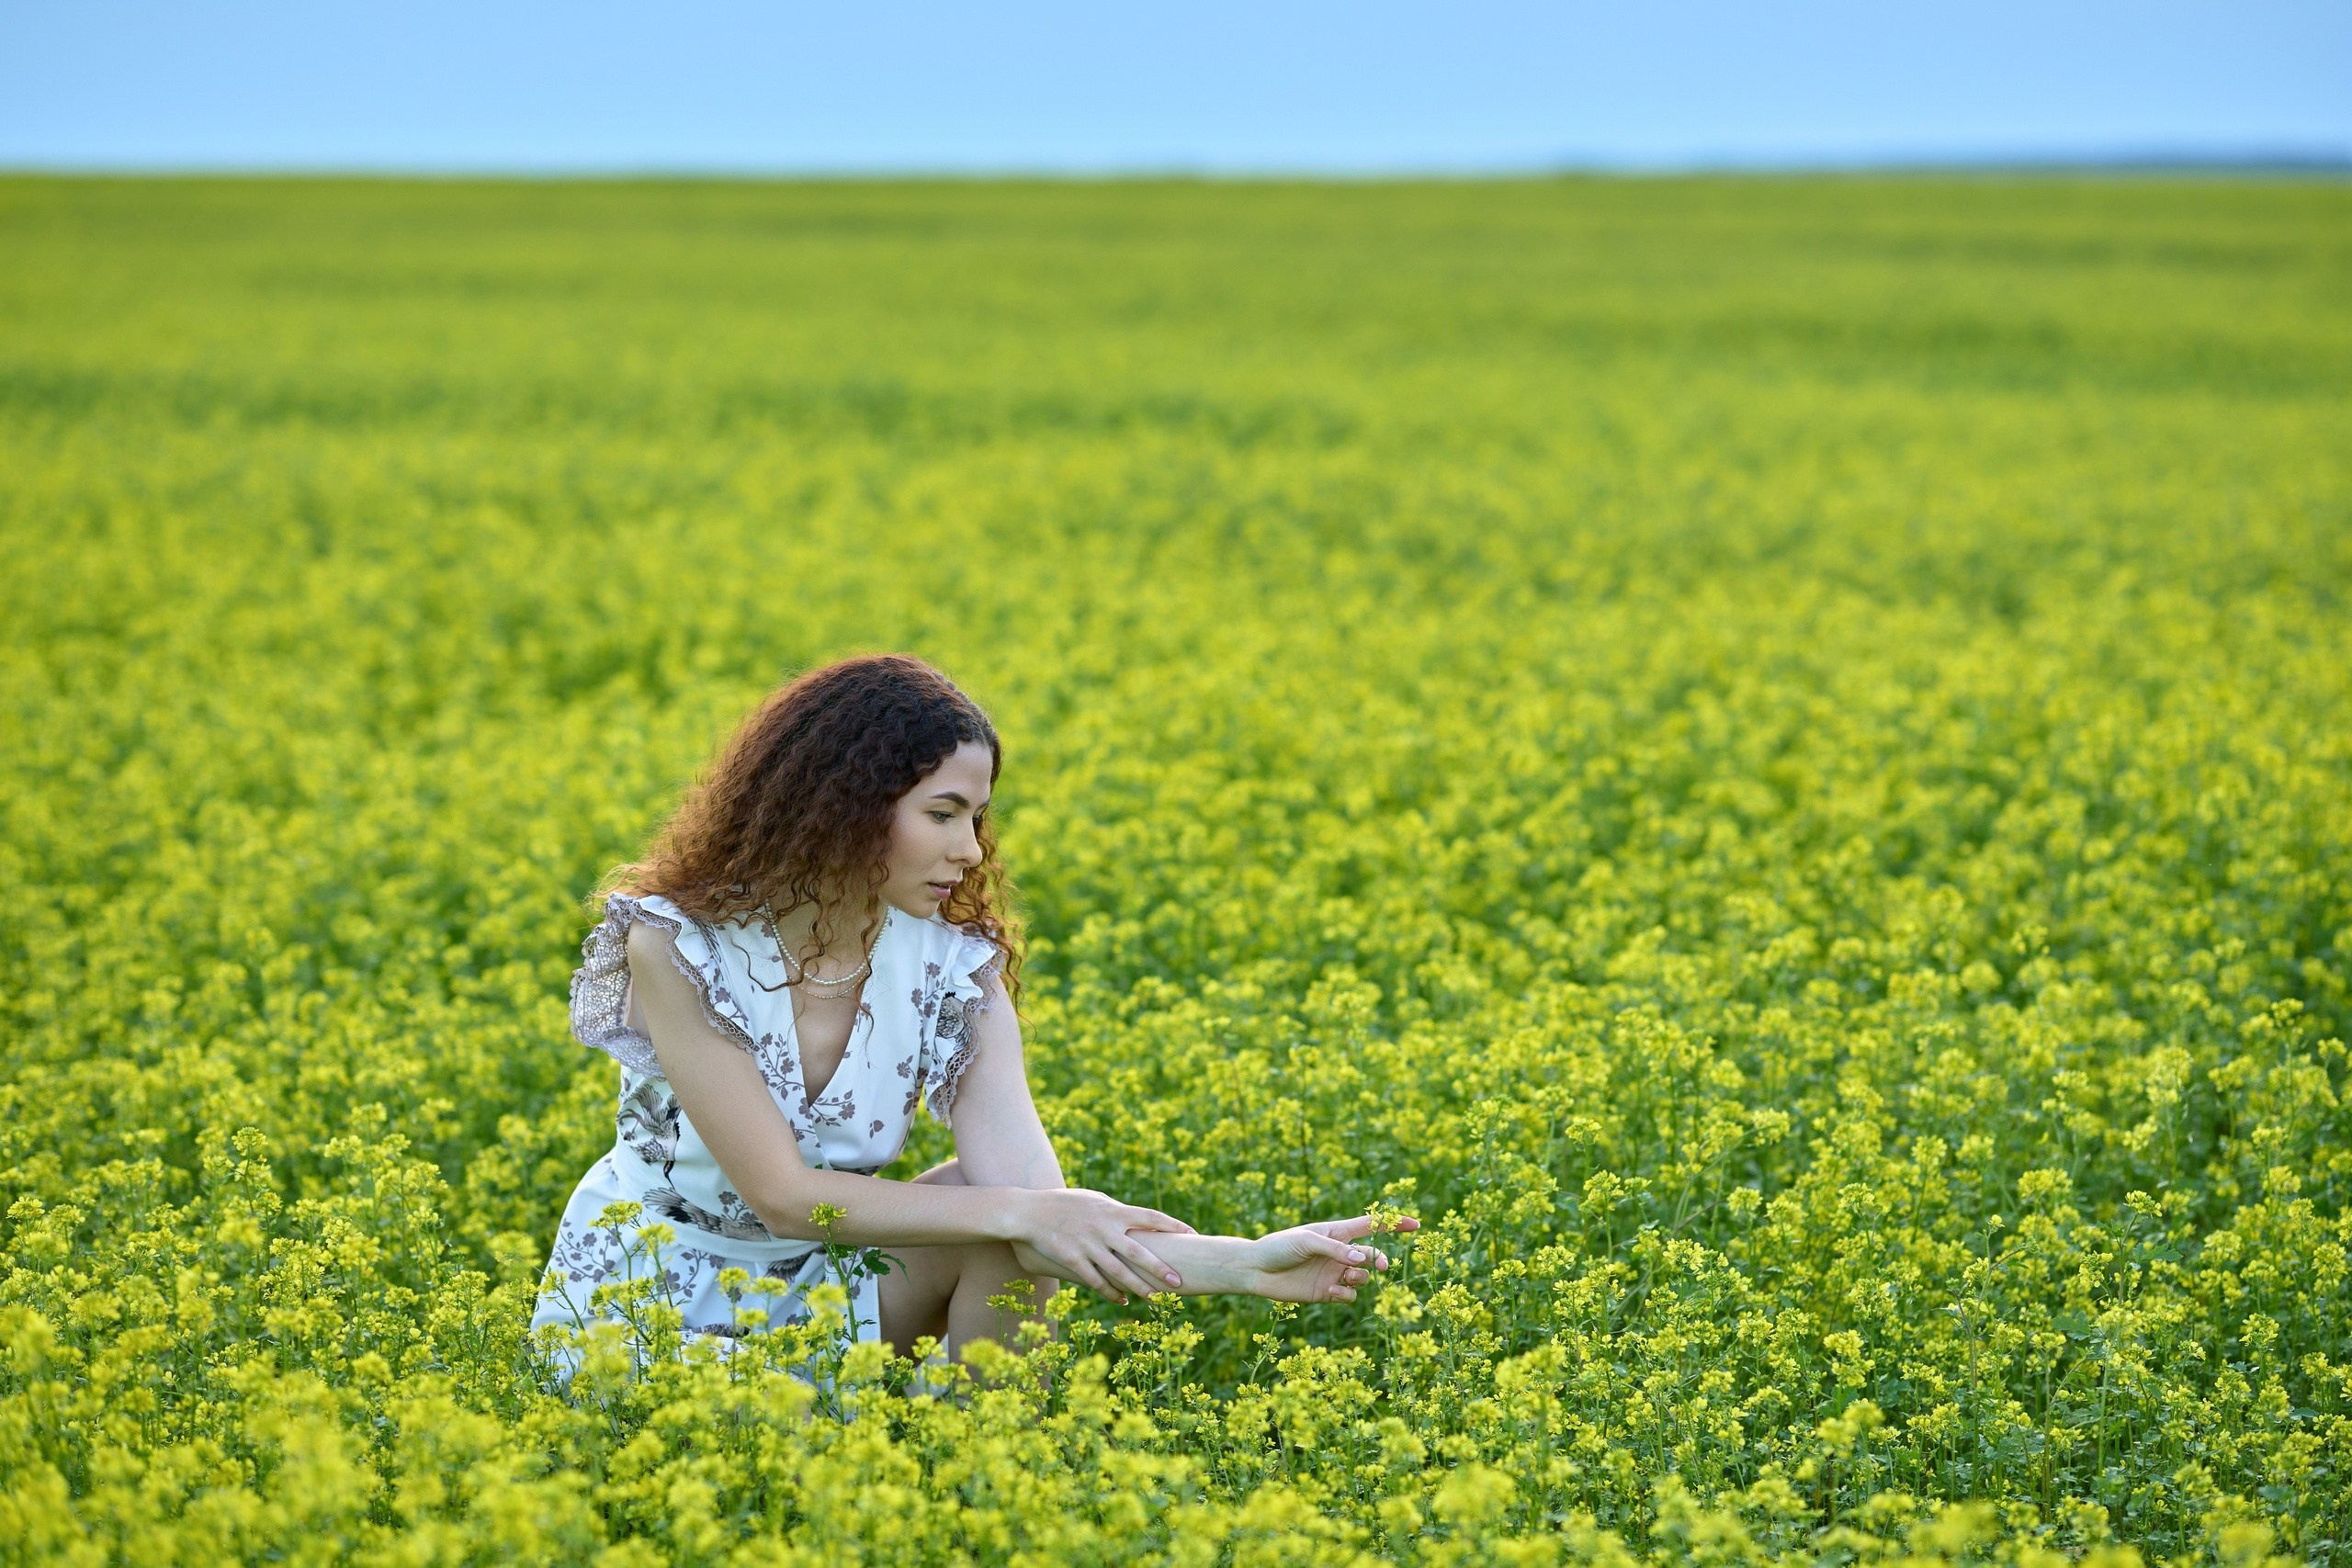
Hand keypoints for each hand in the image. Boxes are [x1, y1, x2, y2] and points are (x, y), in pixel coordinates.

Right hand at [1014, 1188, 1195, 1303]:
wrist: (1029, 1212)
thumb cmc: (1064, 1203)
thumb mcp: (1093, 1199)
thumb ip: (1115, 1211)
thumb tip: (1138, 1220)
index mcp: (1112, 1210)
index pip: (1150, 1217)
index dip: (1173, 1226)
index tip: (1192, 1234)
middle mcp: (1104, 1229)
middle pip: (1139, 1253)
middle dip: (1160, 1269)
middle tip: (1179, 1283)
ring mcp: (1088, 1246)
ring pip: (1119, 1273)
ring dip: (1139, 1288)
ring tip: (1156, 1299)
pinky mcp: (1072, 1261)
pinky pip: (1096, 1281)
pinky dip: (1111, 1292)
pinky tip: (1122, 1300)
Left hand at [1241, 1213, 1418, 1303]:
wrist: (1256, 1270)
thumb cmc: (1278, 1247)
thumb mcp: (1306, 1241)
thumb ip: (1335, 1249)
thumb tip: (1362, 1260)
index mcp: (1336, 1232)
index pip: (1370, 1226)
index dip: (1393, 1224)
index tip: (1416, 1224)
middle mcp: (1339, 1253)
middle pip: (1372, 1256)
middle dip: (1381, 1260)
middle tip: (1384, 1267)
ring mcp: (1334, 1273)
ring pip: (1363, 1278)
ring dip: (1360, 1279)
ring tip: (1345, 1278)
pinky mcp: (1326, 1292)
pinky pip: (1348, 1296)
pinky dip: (1345, 1295)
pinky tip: (1330, 1292)